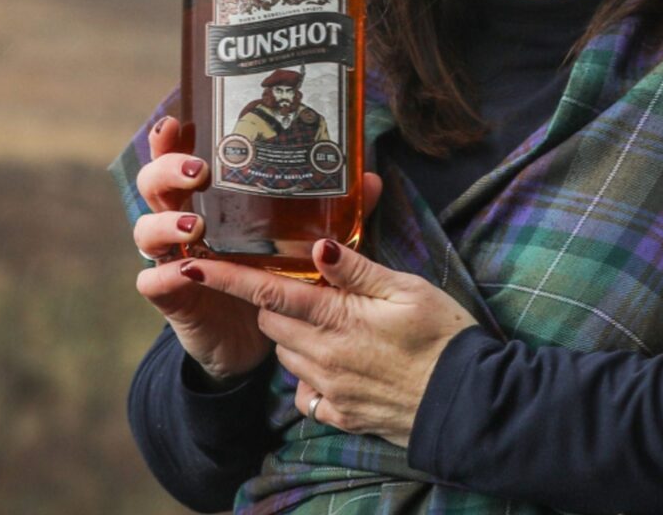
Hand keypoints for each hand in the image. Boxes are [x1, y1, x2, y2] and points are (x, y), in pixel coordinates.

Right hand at [131, 115, 385, 386]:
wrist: (251, 338)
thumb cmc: (269, 272)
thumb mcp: (297, 237)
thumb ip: (330, 208)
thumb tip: (368, 179)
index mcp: (204, 196)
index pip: (175, 155)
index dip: (168, 138)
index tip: (178, 123)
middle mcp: (179, 219)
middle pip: (152, 183)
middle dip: (168, 171)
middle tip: (199, 172)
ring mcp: (170, 257)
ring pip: (146, 229)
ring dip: (167, 223)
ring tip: (196, 227)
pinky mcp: (170, 295)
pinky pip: (151, 280)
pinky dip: (165, 274)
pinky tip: (185, 271)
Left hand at [180, 238, 477, 446]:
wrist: (470, 406)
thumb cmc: (446, 339)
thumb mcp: (408, 291)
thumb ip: (357, 270)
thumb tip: (317, 246)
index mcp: (337, 320)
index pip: (268, 292)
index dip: (227, 277)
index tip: (192, 265)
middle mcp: (324, 358)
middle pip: (272, 322)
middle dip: (275, 301)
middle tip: (307, 286)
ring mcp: (330, 391)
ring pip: (286, 356)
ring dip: (294, 336)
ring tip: (331, 321)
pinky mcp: (340, 415)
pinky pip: (305, 393)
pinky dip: (310, 374)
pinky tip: (338, 362)